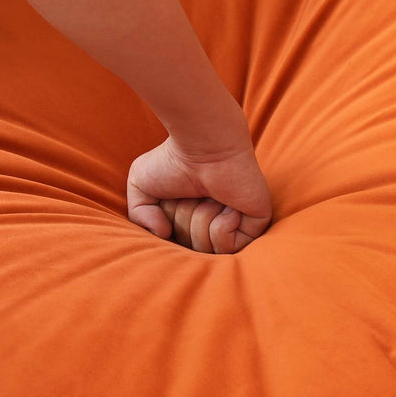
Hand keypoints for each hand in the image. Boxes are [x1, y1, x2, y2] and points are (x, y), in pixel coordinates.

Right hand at [127, 137, 271, 252]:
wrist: (202, 144)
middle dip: (183, 221)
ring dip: (201, 220)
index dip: (168, 230)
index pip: (176, 249)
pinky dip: (220, 224)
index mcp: (192, 219)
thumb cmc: (172, 159)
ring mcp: (237, 226)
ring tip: (210, 195)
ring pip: (209, 251)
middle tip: (192, 193)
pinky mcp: (256, 224)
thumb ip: (139, 218)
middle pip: (190, 252)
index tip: (171, 201)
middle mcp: (215, 224)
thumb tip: (163, 235)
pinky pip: (229, 246)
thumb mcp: (140, 187)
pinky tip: (228, 203)